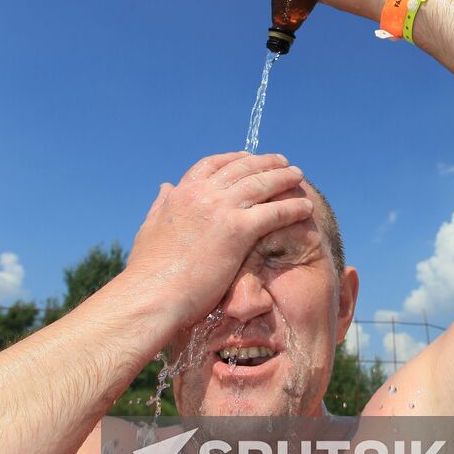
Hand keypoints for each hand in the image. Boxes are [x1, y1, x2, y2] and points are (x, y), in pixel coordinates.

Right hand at [124, 152, 311, 326]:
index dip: (234, 158)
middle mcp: (202, 195)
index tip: (248, 157)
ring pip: (261, 184)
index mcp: (181, 194)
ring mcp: (221, 210)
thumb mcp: (150, 228)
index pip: (213, 164)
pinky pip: (274, 212)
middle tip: (282, 162)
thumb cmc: (147, 272)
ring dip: (284, 178)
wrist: (151, 296)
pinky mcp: (237, 231)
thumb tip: (165, 186)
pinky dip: (292, 207)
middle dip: (265, 162)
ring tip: (298, 177)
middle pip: (242, 168)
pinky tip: (305, 208)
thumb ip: (161, 205)